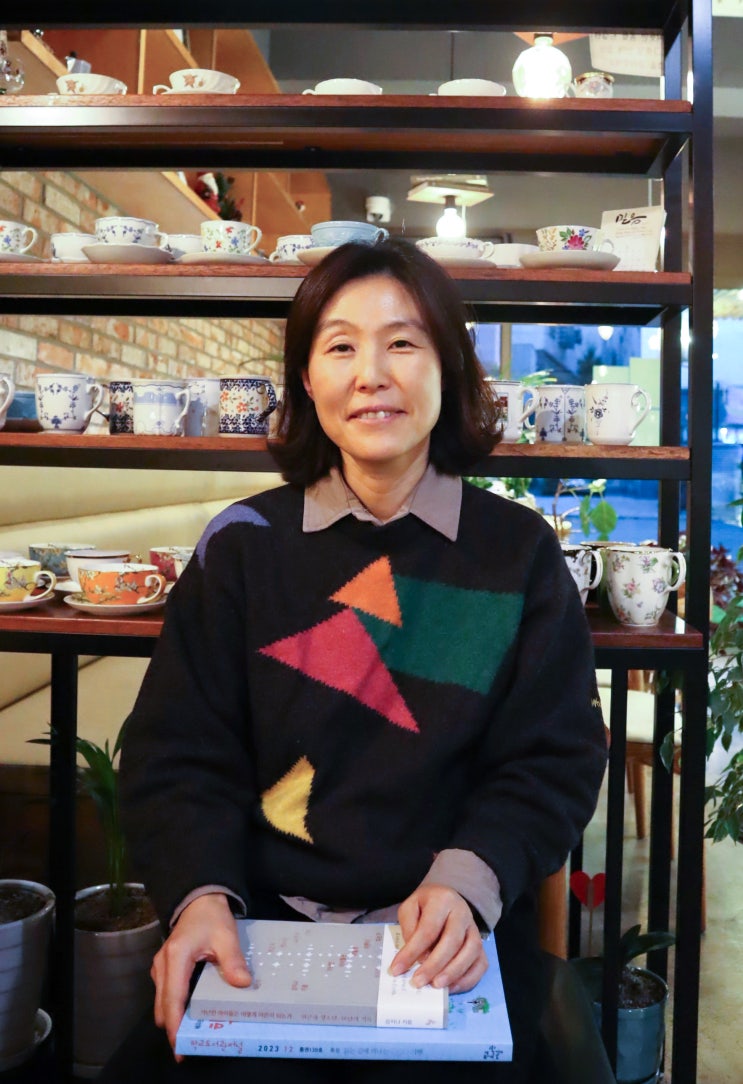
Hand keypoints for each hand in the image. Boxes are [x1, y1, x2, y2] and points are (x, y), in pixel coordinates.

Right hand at [151, 892, 250, 1057]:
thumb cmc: (211, 916)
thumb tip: (242, 984)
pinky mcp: (164, 967)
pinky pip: (165, 993)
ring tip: (192, 1031)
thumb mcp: (226, 935)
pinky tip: (190, 1012)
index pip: (173, 998)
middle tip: (190, 1044)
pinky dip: (174, 1006)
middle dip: (173, 1027)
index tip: (180, 1045)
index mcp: (176, 957)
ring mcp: (160, 966)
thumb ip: (232, 960)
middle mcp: (162, 964)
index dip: (175, 1025)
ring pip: (161, 1001)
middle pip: (162, 1005)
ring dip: (173, 1017)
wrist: (199, 899)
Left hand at [389, 884, 487, 993]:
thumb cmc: (425, 906)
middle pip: (452, 941)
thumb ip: (409, 928)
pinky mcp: (481, 946)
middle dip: (434, 965)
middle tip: (418, 981)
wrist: (447, 898)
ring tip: (435, 985)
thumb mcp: (410, 908)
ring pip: (471, 952)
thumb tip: (415, 956)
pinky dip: (468, 979)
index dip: (412, 951)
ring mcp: (474, 930)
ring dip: (453, 972)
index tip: (397, 969)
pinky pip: (481, 964)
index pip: (428, 929)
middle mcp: (463, 913)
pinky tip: (451, 987)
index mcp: (442, 900)